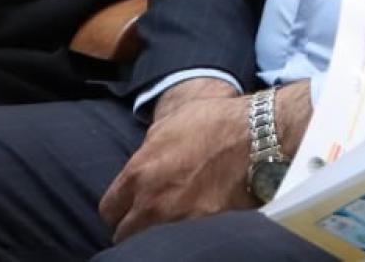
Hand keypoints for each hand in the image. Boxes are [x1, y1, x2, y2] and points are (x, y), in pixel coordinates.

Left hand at [99, 80, 312, 241]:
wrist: (256, 137)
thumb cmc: (214, 122)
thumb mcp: (168, 125)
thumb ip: (147, 151)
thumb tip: (142, 163)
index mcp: (138, 173)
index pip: (108, 210)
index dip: (119, 209)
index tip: (128, 207)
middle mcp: (152, 202)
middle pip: (124, 234)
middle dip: (133, 226)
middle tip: (148, 217)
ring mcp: (177, 219)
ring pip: (151, 242)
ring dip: (157, 232)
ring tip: (172, 221)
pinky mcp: (203, 229)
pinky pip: (183, 239)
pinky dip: (185, 233)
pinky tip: (196, 220)